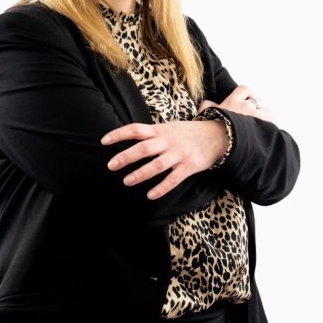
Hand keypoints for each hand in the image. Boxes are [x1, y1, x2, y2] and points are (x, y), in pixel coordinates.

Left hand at [101, 120, 228, 199]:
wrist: (218, 135)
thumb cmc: (189, 132)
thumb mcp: (170, 127)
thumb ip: (153, 133)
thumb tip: (133, 136)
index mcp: (161, 130)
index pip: (135, 129)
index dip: (119, 134)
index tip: (104, 141)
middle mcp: (168, 141)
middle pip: (143, 148)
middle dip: (126, 157)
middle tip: (110, 166)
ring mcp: (179, 154)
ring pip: (156, 165)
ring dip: (140, 174)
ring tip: (127, 181)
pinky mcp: (190, 166)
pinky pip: (173, 179)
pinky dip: (162, 187)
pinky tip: (150, 195)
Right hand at [198, 84, 276, 124]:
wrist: (219, 144)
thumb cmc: (211, 131)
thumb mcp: (206, 114)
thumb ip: (207, 105)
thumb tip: (207, 104)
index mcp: (233, 101)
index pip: (244, 90)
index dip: (247, 95)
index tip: (246, 100)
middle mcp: (246, 107)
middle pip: (257, 100)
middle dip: (256, 107)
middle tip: (253, 115)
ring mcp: (256, 117)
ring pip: (266, 111)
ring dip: (264, 116)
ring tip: (260, 125)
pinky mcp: (264, 127)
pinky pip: (272, 122)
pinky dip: (270, 125)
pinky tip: (265, 131)